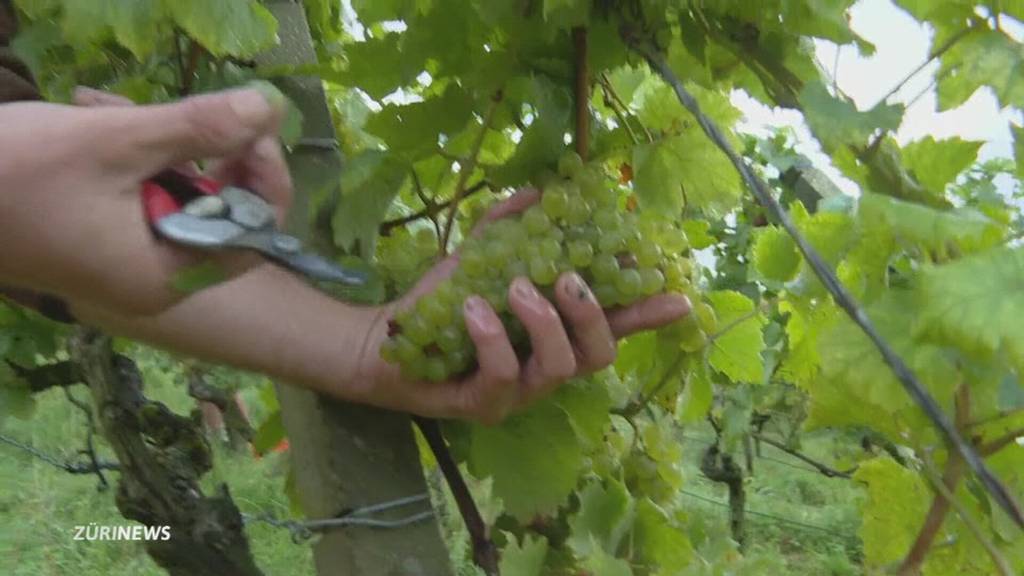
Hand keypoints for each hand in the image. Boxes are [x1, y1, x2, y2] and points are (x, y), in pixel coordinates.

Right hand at [0, 85, 289, 315]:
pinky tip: (94, 115)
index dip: (262, 176)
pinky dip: (133, 155)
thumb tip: (269, 109)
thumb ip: (198, 127)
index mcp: (167, 277)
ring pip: (179, 194)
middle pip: (219, 211)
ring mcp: (127, 261)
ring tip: (104, 106)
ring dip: (160, 144)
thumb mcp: (114, 142)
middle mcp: (155, 280)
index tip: (252, 124)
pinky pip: (144, 195)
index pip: (252, 232)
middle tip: (174, 108)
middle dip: (202, 149)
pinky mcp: (103, 239)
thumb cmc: (14, 174)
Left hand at [353, 190, 691, 423]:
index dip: (646, 312)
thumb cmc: (444, 303)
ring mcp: (519, 392)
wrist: (387, 339)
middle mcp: (546, 367)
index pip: (613, 324)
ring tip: (514, 286)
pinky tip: (472, 310)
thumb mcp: (481, 256)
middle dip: (593, 312)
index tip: (678, 295)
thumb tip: (543, 191)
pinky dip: (493, 338)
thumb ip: (512, 226)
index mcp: (556, 332)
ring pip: (560, 368)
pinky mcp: (484, 406)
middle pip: (599, 354)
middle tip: (567, 277)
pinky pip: (504, 376)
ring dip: (544, 321)